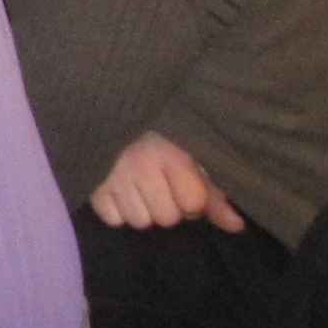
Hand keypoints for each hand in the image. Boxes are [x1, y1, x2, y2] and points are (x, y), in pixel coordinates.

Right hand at [90, 132, 245, 232]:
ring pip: (140, 221)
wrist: (108, 101)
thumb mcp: (190, 151)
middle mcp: (141, 166)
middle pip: (167, 218)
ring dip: (142, 208)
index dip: (192, 198)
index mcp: (171, 154)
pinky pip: (113, 219)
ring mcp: (112, 176)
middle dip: (167, 204)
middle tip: (158, 181)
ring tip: (138, 185)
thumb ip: (214, 190)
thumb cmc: (157, 129)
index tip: (183, 180)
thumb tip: (237, 226)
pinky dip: (117, 209)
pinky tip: (118, 189)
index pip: (193, 204)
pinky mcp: (89, 184)